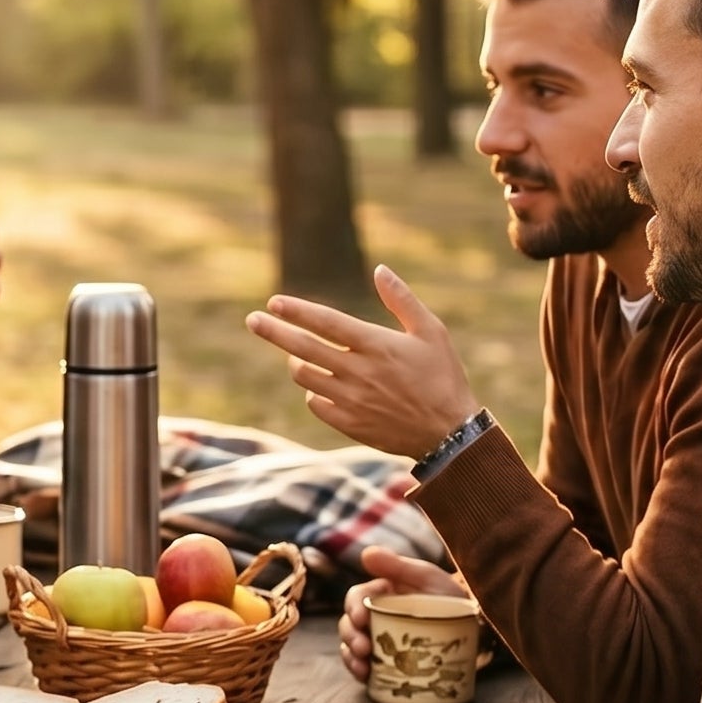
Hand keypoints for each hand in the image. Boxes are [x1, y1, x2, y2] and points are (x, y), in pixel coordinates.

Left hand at [245, 264, 479, 458]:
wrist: (448, 433)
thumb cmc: (443, 376)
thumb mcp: (431, 332)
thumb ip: (402, 300)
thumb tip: (379, 270)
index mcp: (377, 345)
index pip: (326, 323)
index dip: (297, 311)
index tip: (274, 302)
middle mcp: (359, 372)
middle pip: (302, 348)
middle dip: (273, 331)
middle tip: (253, 320)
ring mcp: (351, 400)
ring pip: (304, 376)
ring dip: (296, 362)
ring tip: (299, 355)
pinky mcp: (348, 423)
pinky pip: (314, 403)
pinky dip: (312, 392)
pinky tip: (322, 386)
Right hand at [339, 549, 468, 681]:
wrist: (475, 630)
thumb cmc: (451, 599)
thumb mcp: (428, 578)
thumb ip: (398, 565)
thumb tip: (365, 553)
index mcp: (381, 594)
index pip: (356, 598)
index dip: (353, 607)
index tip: (361, 619)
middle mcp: (375, 616)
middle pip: (350, 624)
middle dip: (351, 636)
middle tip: (363, 648)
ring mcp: (380, 640)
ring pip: (352, 647)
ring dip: (351, 657)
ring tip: (362, 666)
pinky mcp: (387, 662)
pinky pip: (365, 667)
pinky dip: (359, 671)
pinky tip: (364, 675)